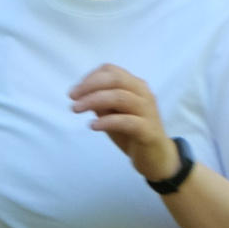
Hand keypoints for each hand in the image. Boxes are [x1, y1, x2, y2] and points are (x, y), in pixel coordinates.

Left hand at [69, 64, 181, 182]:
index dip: (90, 77)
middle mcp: (143, 94)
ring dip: (94, 100)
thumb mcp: (112, 114)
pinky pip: (127, 121)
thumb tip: (82, 94)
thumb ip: (101, 102)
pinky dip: (107, 121)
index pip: (112, 71)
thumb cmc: (131, 133)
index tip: (75, 91)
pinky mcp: (148, 130)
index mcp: (135, 86)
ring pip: (120, 97)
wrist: (156, 157)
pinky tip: (93, 126)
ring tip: (77, 109)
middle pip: (116, 79)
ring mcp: (147, 111)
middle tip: (72, 97)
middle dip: (90, 86)